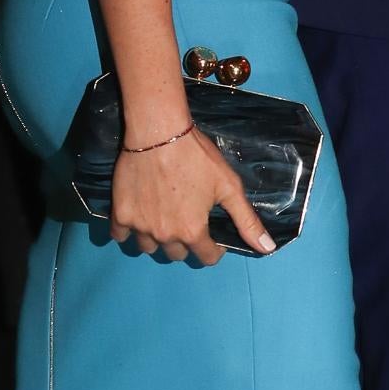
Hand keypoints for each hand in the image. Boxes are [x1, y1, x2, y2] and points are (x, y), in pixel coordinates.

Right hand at [110, 127, 275, 263]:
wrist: (158, 132)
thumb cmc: (197, 157)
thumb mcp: (229, 187)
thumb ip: (247, 221)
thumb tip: (267, 249)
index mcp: (192, 231)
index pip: (207, 258)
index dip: (214, 247)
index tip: (212, 232)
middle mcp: (165, 235)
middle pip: (177, 254)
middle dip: (185, 241)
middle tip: (186, 217)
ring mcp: (140, 226)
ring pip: (149, 247)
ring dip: (158, 238)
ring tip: (163, 216)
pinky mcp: (121, 214)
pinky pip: (121, 236)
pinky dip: (129, 231)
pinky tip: (139, 216)